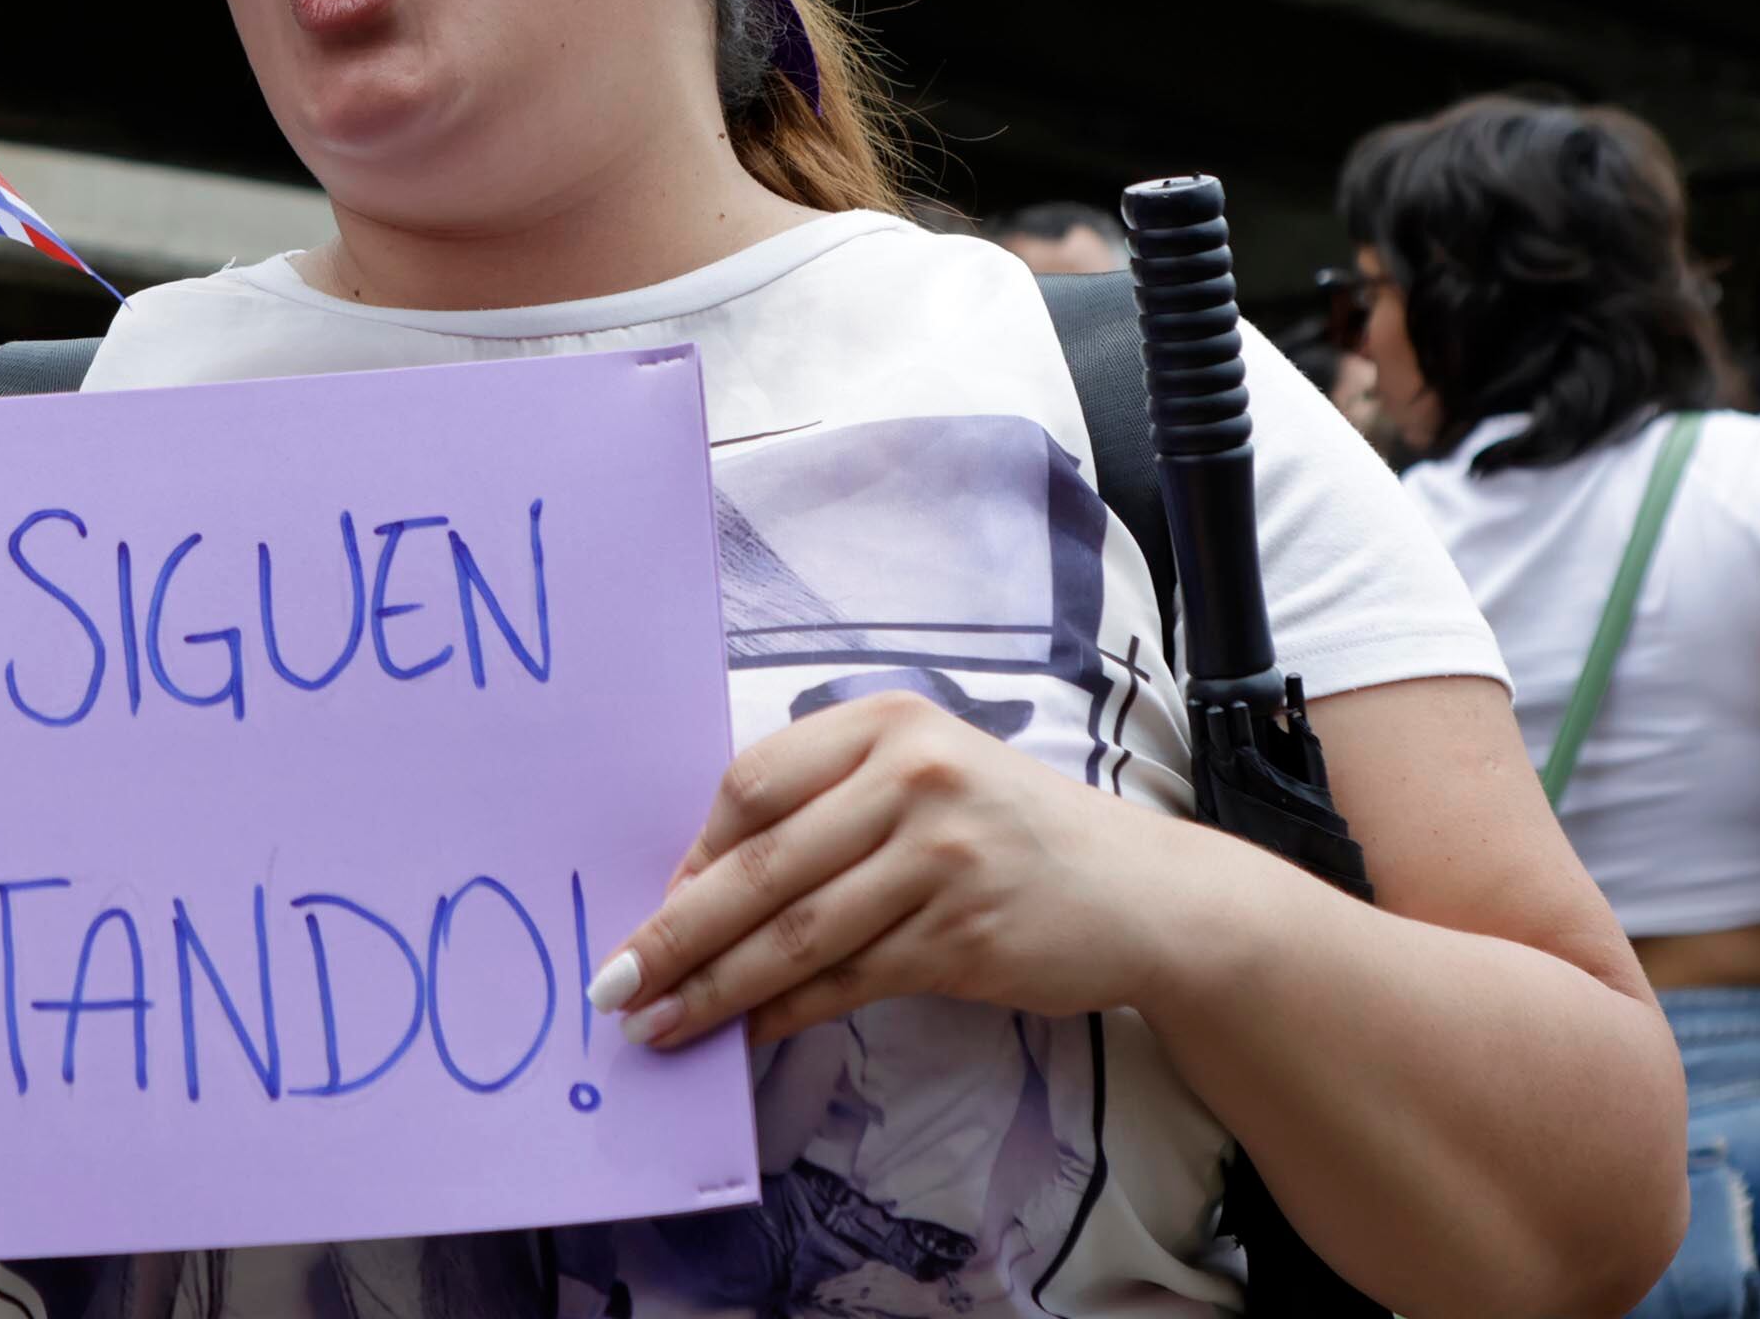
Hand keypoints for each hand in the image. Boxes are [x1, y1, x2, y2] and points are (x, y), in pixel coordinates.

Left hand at [589, 691, 1197, 1049]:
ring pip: (797, 933)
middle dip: (675, 933)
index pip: (750, 784)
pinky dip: (786, 1012)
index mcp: (884, 725)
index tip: (651, 907)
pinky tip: (746, 1033)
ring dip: (717, 988)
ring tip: (658, 1026)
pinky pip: (848, 980)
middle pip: (760, 865)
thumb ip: (824, 812)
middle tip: (613, 983)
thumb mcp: (921, 782)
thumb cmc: (1008, 835)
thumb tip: (697, 890)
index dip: (692, 853)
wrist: (1146, 895)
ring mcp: (940, 857)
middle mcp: (911, 779)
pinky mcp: (963, 934)